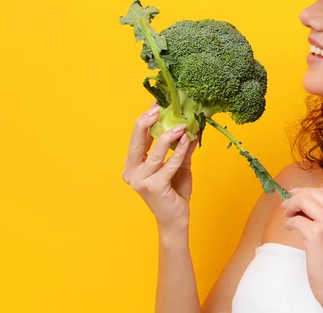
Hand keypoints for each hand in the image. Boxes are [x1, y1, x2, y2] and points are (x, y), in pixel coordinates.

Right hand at [122, 101, 199, 230]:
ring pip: (155, 152)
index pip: (137, 137)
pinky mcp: (153, 187)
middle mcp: (131, 172)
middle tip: (160, 108)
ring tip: (182, 124)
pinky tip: (186, 140)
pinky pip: (169, 164)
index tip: (157, 102)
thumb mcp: (179, 165)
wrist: (176, 219)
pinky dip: (178, 151)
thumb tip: (191, 125)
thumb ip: (182, 146)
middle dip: (147, 121)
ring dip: (169, 136)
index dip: (146, 119)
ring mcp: (140, 180)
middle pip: (137, 141)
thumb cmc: (174, 192)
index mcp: (133, 164)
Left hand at [282, 187, 322, 310]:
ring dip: (292, 206)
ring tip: (288, 216)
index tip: (295, 195)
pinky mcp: (317, 233)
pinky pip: (296, 219)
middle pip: (314, 193)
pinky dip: (290, 222)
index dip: (307, 191)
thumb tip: (303, 199)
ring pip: (304, 201)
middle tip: (287, 206)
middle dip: (297, 197)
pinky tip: (291, 229)